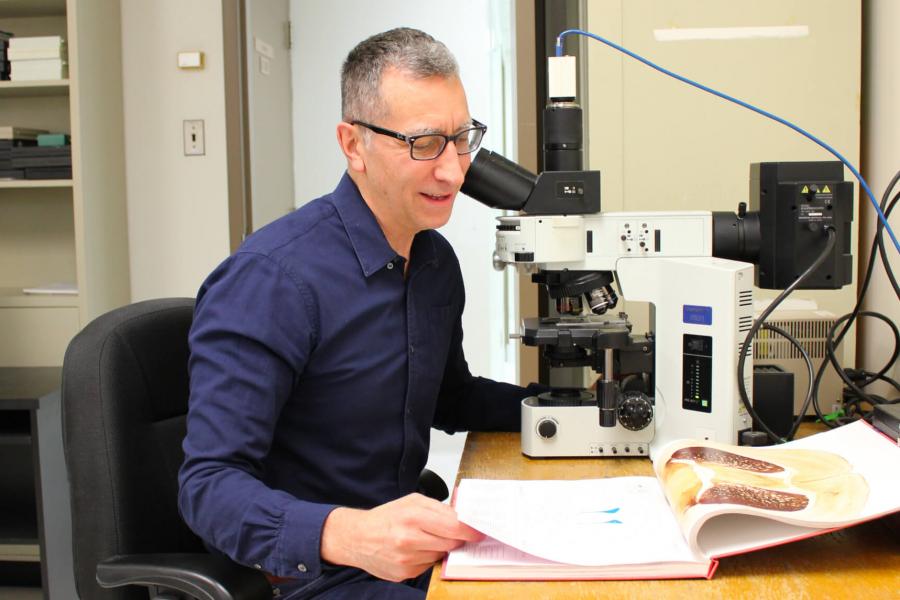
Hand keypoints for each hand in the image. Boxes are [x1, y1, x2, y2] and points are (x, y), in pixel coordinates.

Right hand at [320, 492, 483, 581]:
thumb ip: (439, 508)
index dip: (470, 530)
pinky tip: (415, 550)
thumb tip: (463, 517)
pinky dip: (427, 558)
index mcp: (413, 516)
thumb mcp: (411, 502)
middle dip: (456, 539)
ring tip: (425, 539)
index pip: (454, 527)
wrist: (357, 537)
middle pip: (451, 543)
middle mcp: (409, 539)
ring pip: (441, 556)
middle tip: (454, 534)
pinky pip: (428, 566)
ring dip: (439, 549)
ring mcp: (407, 559)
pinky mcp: (405, 573)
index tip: (479, 532)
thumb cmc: (385, 517)